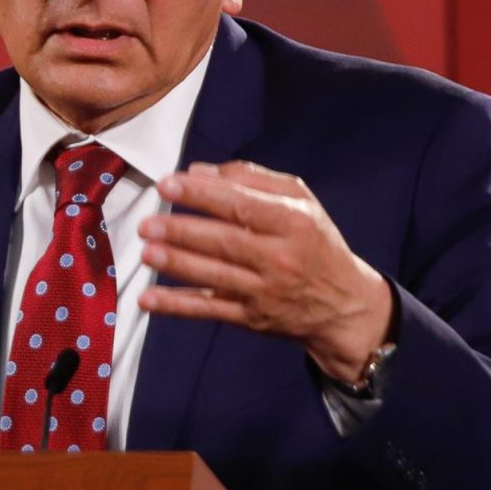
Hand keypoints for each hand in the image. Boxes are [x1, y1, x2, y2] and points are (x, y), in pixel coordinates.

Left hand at [139, 161, 391, 383]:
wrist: (344, 306)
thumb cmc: (315, 243)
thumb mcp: (300, 201)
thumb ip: (252, 179)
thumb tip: (199, 172)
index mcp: (293, 222)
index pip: (242, 205)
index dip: (202, 195)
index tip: (168, 184)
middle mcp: (280, 258)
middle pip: (225, 242)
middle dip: (182, 231)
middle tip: (149, 222)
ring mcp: (264, 292)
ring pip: (214, 276)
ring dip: (176, 264)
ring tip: (146, 251)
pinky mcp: (250, 318)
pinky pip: (208, 310)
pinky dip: (176, 306)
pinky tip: (148, 299)